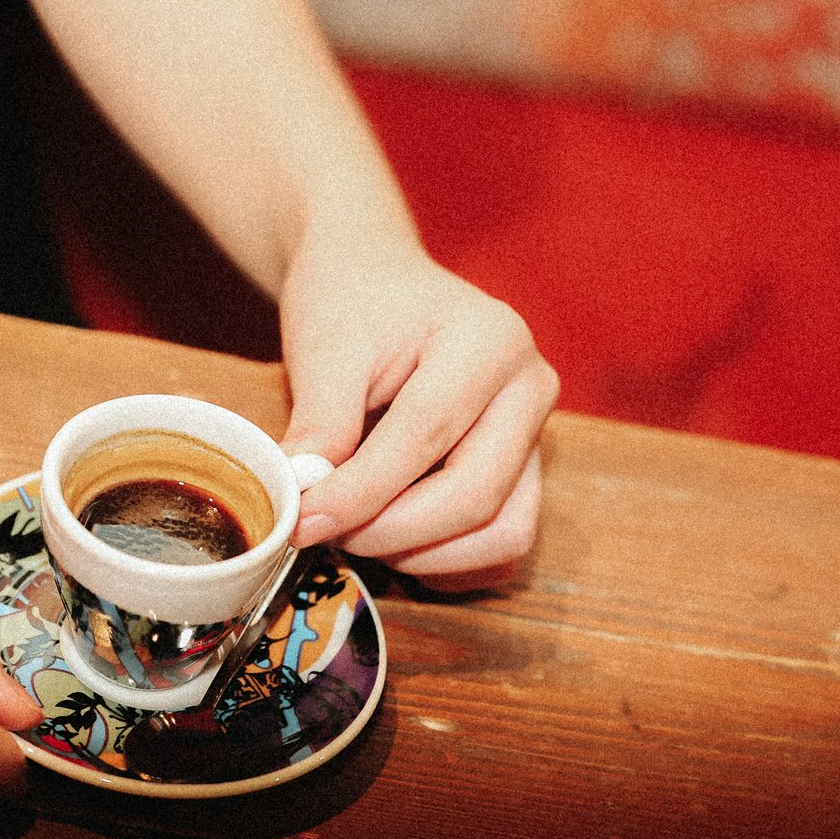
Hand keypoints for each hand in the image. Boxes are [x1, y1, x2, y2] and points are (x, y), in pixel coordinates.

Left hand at [276, 243, 555, 586]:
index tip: (303, 521)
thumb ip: (321, 428)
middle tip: (324, 531)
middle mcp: (530, 388)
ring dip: (424, 554)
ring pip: (502, 533)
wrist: (374, 279)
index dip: (361, 493)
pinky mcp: (526, 471)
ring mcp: (536, 433)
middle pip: (475, 496)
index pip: (425, 437)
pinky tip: (392, 539)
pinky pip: (503, 543)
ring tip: (356, 531)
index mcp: (490, 341)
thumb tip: (304, 508)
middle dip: (391, 532)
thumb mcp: (325, 349)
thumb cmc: (351, 302)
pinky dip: (448, 559)